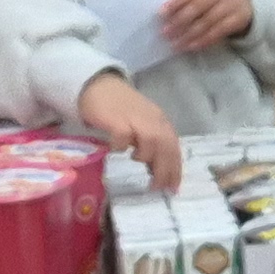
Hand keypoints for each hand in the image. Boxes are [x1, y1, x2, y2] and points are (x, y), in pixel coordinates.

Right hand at [76, 70, 181, 193]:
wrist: (99, 85)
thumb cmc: (121, 110)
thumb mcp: (143, 126)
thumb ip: (152, 145)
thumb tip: (158, 172)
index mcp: (160, 122)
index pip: (174, 147)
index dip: (175, 169)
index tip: (173, 188)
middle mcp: (152, 119)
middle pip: (165, 146)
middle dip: (164, 169)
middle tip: (157, 186)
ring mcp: (134, 117)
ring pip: (151, 140)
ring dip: (146, 156)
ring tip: (136, 161)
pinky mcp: (115, 118)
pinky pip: (123, 136)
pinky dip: (122, 146)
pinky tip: (117, 149)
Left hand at [154, 0, 254, 55]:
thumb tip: (166, 12)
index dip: (176, 2)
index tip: (162, 13)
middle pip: (199, 5)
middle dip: (180, 20)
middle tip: (166, 32)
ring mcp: (232, 4)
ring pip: (208, 21)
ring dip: (190, 34)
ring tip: (176, 44)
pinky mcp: (238, 19)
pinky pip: (219, 32)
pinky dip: (204, 40)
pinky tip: (191, 46)